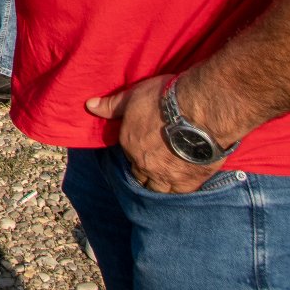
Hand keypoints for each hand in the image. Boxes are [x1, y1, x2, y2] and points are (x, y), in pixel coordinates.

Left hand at [87, 74, 219, 193]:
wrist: (200, 112)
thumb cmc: (165, 99)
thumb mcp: (134, 96)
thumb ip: (112, 105)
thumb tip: (89, 105)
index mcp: (129, 144)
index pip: (129, 156)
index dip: (137, 153)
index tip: (146, 148)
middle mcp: (144, 164)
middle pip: (141, 176)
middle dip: (146, 172)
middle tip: (156, 165)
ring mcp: (166, 175)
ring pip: (158, 188)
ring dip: (161, 183)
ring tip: (169, 175)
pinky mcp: (189, 181)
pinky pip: (180, 193)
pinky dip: (180, 188)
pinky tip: (185, 180)